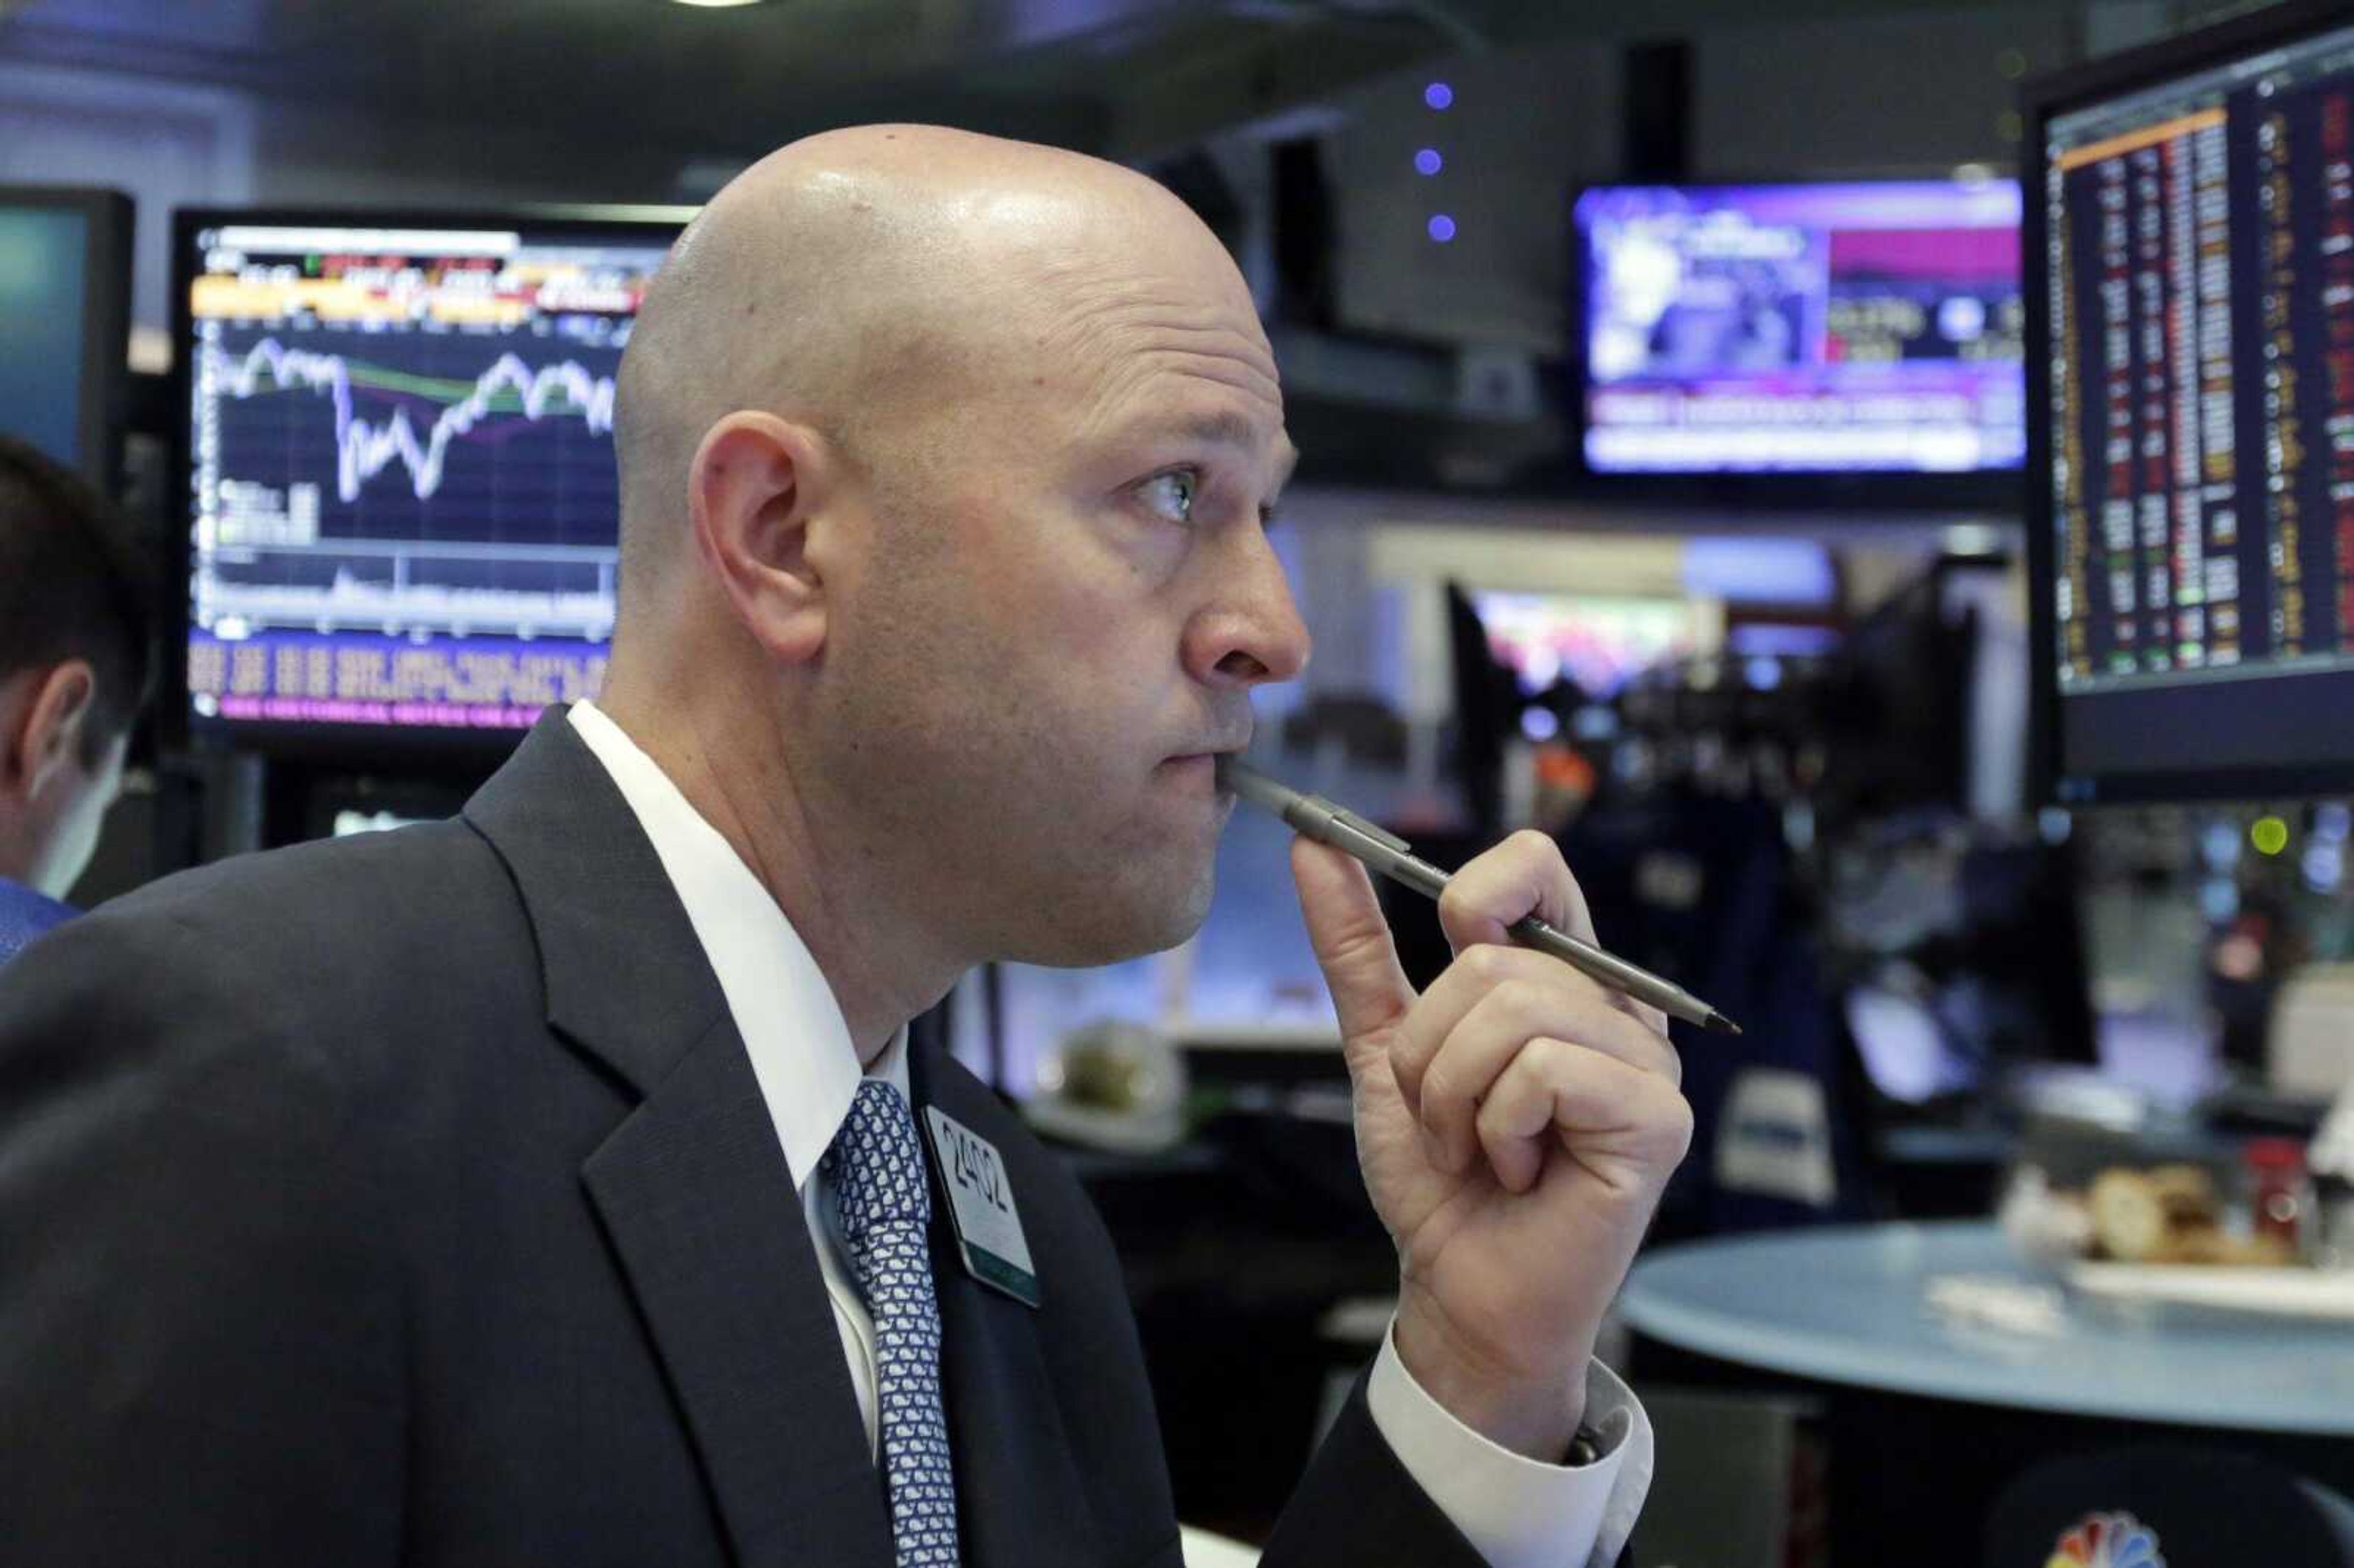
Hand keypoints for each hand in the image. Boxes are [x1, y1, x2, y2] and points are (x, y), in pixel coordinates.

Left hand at [1291, 830, 1692, 1460]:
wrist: (1460, 1290)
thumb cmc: (1440, 1177)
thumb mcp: (1384, 1046)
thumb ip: (1357, 946)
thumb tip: (1314, 845)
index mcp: (1561, 979)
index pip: (1536, 865)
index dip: (1474, 893)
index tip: (1441, 959)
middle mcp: (1615, 1009)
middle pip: (1494, 958)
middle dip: (1430, 1050)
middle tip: (1447, 1119)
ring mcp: (1645, 1061)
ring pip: (1512, 1010)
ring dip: (1454, 1095)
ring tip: (1475, 1148)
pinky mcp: (1656, 1116)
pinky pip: (1543, 1070)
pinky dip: (1498, 1128)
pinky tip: (1517, 1171)